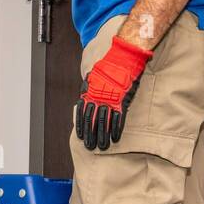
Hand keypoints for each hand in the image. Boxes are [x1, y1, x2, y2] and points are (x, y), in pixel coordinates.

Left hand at [76, 35, 152, 150]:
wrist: (123, 56)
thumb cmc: (109, 65)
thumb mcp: (94, 75)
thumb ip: (89, 88)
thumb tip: (84, 98)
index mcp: (90, 91)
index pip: (83, 112)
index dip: (81, 126)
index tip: (80, 136)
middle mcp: (99, 97)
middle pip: (92, 120)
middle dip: (91, 135)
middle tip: (90, 146)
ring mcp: (111, 99)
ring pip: (104, 121)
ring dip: (103, 135)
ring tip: (102, 146)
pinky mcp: (123, 100)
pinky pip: (118, 117)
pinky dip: (116, 128)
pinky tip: (115, 138)